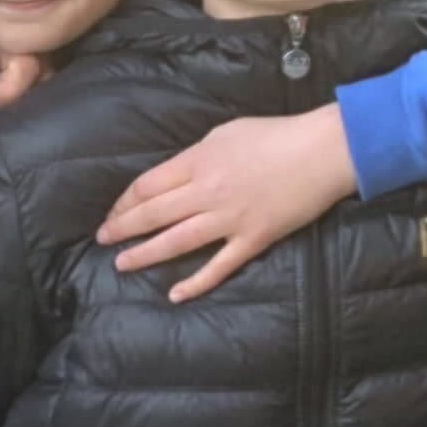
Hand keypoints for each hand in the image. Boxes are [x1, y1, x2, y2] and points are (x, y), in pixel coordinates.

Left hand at [99, 107, 357, 289]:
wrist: (323, 151)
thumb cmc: (275, 135)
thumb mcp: (226, 133)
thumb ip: (196, 156)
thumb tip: (176, 175)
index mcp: (198, 162)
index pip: (148, 186)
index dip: (125, 201)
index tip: (113, 211)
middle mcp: (207, 193)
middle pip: (153, 214)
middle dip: (123, 228)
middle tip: (103, 239)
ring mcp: (229, 220)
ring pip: (177, 242)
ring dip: (145, 254)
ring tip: (122, 264)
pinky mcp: (253, 239)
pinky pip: (219, 266)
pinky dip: (196, 282)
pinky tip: (175, 294)